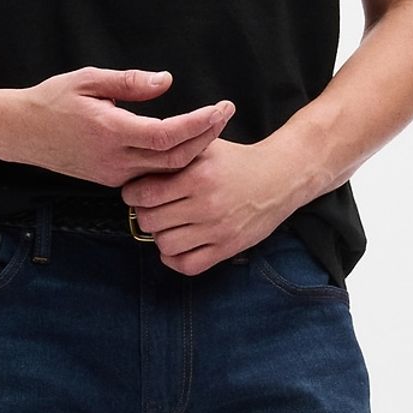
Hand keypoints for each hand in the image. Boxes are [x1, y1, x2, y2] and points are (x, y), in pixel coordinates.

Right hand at [15, 66, 233, 189]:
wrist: (19, 132)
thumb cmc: (51, 101)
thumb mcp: (88, 79)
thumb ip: (130, 82)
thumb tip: (166, 82)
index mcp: (111, 132)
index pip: (167, 135)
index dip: (199, 124)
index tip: (220, 108)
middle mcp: (115, 160)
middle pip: (175, 158)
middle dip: (206, 137)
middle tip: (226, 114)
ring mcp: (113, 175)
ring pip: (165, 171)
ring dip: (193, 151)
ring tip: (213, 126)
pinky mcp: (110, 180)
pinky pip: (151, 174)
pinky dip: (173, 160)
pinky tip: (187, 144)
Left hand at [121, 137, 298, 274]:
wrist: (280, 177)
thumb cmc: (239, 161)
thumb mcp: (207, 146)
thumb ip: (177, 152)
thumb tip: (141, 159)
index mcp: (198, 176)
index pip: (145, 194)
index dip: (132, 194)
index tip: (135, 192)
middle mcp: (207, 205)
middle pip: (150, 221)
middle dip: (143, 214)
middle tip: (149, 208)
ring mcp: (217, 230)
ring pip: (165, 245)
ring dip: (159, 236)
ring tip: (166, 224)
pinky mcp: (227, 248)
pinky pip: (188, 265)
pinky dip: (174, 258)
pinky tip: (177, 245)